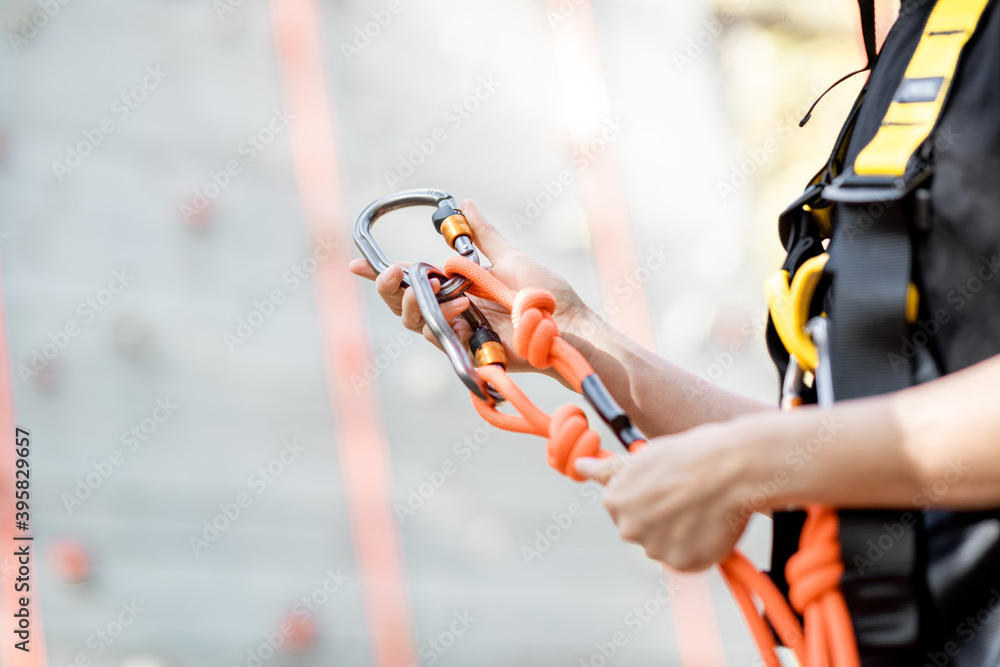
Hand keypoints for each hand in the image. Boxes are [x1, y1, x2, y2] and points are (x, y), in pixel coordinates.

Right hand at [349, 198, 590, 374]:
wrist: (567, 325)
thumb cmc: (545, 294)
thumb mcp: (509, 257)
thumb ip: (482, 235)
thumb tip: (464, 204)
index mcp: (458, 286)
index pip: (411, 280)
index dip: (381, 274)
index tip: (355, 262)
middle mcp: (452, 309)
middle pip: (403, 303)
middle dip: (390, 288)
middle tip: (394, 274)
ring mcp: (458, 331)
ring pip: (414, 322)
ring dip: (417, 304)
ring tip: (438, 291)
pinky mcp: (466, 350)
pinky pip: (439, 337)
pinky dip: (442, 320)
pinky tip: (459, 309)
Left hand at [574, 416, 776, 571]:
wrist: (732, 468)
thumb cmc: (688, 455)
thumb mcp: (642, 456)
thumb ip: (608, 470)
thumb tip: (580, 467)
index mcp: (614, 502)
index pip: (623, 508)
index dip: (648, 497)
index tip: (666, 487)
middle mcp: (628, 529)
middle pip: (642, 530)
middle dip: (661, 519)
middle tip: (686, 498)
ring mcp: (655, 549)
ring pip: (666, 546)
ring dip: (681, 535)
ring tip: (701, 508)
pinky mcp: (683, 563)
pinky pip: (690, 560)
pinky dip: (701, 548)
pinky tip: (710, 525)